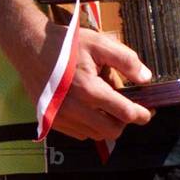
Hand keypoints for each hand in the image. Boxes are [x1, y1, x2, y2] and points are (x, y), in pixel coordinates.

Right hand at [21, 22, 154, 141]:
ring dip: (106, 123)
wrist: (31, 47)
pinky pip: (78, 133)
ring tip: (106, 100)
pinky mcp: (51, 121)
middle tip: (128, 106)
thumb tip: (145, 78)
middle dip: (124, 121)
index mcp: (90, 90)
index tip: (149, 112)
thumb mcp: (101, 44)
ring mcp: (60, 118)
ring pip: (94, 134)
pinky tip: (90, 106)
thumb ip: (126, 61)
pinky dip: (90, 125)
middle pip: (110, 131)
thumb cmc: (68, 45)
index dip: (140, 115)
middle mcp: (74, 110)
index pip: (123, 113)